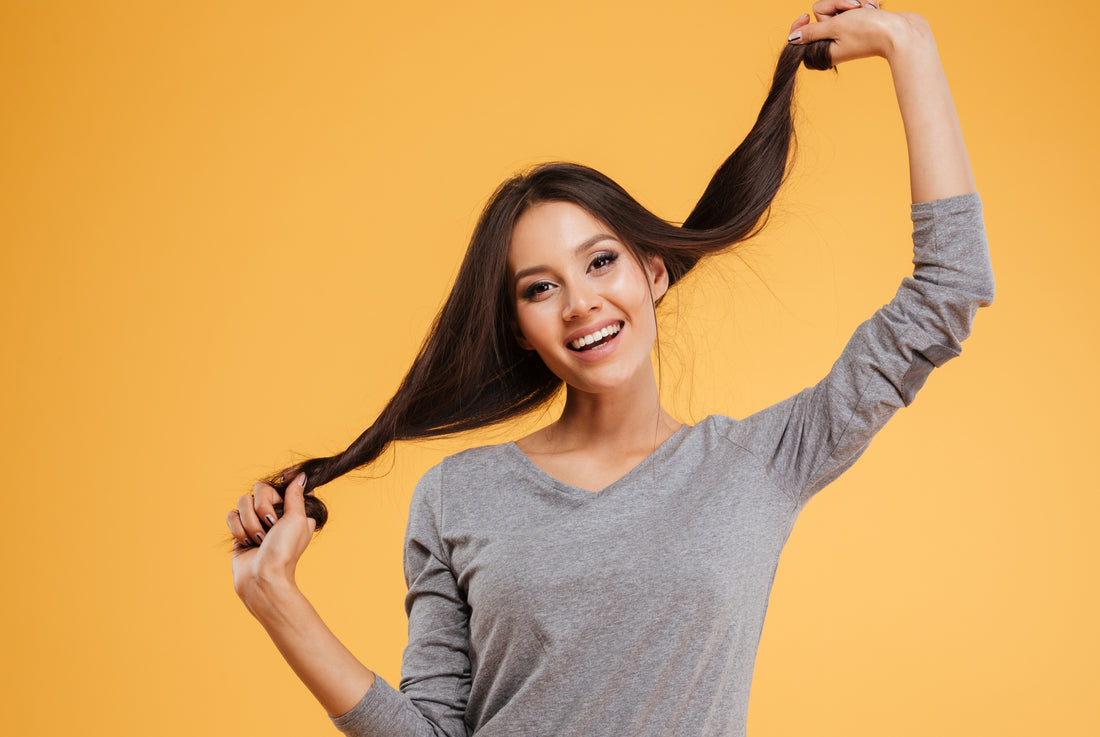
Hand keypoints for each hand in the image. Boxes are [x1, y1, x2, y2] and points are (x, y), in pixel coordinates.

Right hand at [228, 472, 316, 611]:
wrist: (262, 577)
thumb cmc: (284, 551)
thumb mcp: (298, 520)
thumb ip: (297, 495)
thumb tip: (302, 476)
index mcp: (293, 509)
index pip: (286, 482)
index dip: (283, 480)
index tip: (282, 481)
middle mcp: (275, 512)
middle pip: (260, 488)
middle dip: (262, 506)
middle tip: (270, 524)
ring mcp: (256, 520)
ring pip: (243, 501)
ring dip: (250, 522)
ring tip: (258, 539)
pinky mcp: (240, 529)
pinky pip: (231, 515)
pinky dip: (238, 529)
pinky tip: (246, 542)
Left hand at [787, 1, 930, 66]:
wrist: (901, 31)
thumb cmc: (869, 31)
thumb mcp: (835, 28)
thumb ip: (813, 32)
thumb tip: (792, 38)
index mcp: (824, 50)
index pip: (803, 35)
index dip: (801, 24)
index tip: (805, 17)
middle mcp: (835, 41)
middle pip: (822, 12)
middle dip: (837, 4)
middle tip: (853, 9)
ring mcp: (848, 31)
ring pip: (838, 6)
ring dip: (852, 2)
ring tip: (865, 10)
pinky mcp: (860, 22)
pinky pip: (853, 6)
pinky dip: (863, 3)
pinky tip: (872, 9)